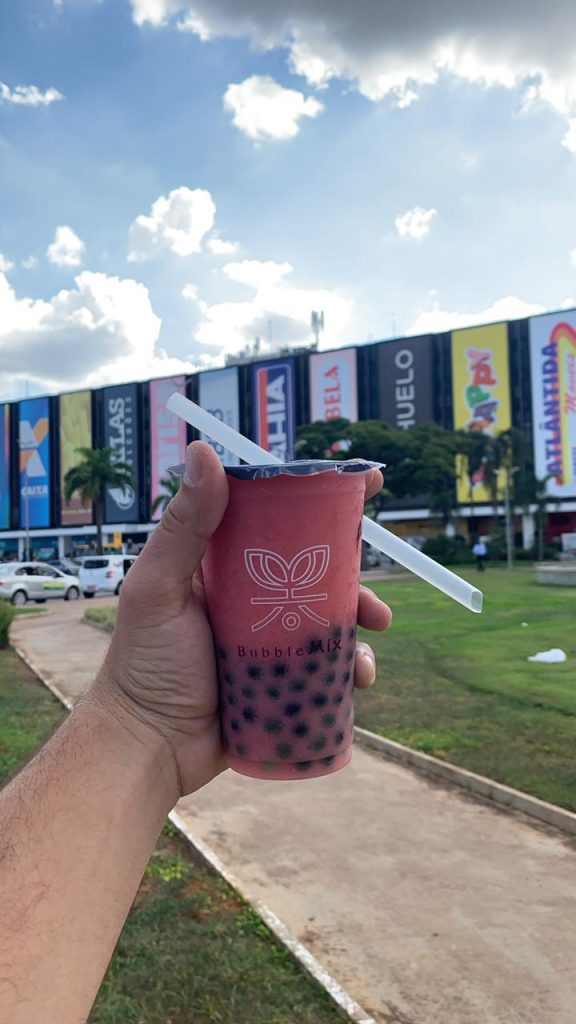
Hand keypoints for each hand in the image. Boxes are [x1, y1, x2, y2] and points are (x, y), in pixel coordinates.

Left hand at [93, 443, 391, 798]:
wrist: (149, 747)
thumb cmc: (144, 663)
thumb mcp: (159, 587)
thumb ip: (184, 526)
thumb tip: (204, 450)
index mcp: (224, 566)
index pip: (275, 518)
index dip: (319, 499)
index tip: (363, 481)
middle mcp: (251, 597)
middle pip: (315, 570)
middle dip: (354, 575)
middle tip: (374, 595)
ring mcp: (268, 640)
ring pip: (329, 619)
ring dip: (360, 624)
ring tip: (372, 636)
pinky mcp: (281, 681)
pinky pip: (327, 668)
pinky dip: (351, 669)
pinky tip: (358, 680)